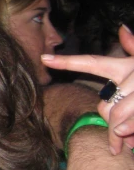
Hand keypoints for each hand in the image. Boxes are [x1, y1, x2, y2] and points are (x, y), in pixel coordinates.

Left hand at [42, 25, 133, 154]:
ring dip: (121, 133)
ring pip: (117, 119)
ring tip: (127, 140)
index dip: (68, 61)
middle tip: (118, 136)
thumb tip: (123, 28)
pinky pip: (130, 127)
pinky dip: (131, 136)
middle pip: (106, 105)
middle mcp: (132, 76)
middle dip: (111, 122)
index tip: (44, 57)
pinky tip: (132, 141)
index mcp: (127, 66)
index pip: (93, 62)